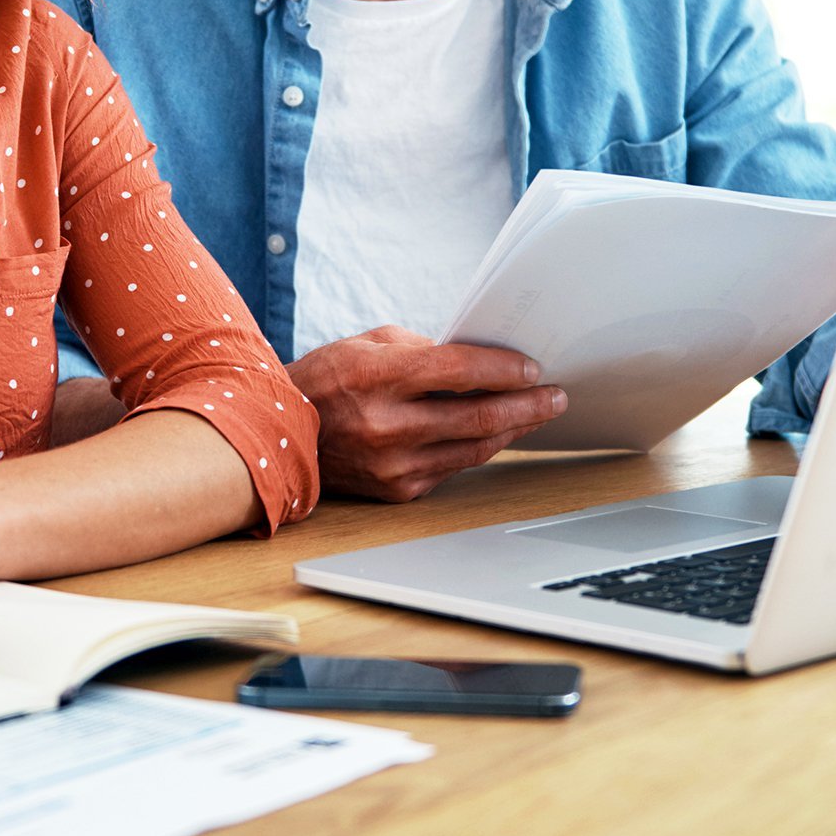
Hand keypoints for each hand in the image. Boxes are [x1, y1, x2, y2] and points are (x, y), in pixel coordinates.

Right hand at [290, 326, 565, 501]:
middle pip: (478, 416)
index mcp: (379, 377)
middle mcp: (388, 425)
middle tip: (556, 396)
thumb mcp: (369, 344)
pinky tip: (498, 434)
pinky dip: (478, 449)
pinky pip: (452, 468)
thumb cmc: (327, 379)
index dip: (503, 369)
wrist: (280, 435)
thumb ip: (424, 349)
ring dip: (513, 430)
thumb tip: (478, 361)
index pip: (459, 370)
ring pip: (474, 448)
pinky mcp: (397, 491)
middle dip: (527, 405)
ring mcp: (393, 464)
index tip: (533, 368)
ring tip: (538, 414)